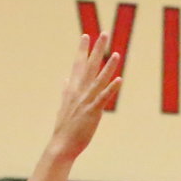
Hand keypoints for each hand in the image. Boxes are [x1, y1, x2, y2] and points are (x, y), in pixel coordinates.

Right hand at [49, 33, 122, 161]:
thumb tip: (65, 79)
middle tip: (104, 34)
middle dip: (97, 50)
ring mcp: (86, 101)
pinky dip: (111, 88)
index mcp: (73, 90)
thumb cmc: (64, 129)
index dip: (82, 50)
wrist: (61, 146)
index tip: (86, 36)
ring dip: (107, 66)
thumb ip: (66, 91)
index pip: (78, 65)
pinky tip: (119, 79)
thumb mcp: (63, 106)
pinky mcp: (92, 112)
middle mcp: (79, 92)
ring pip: (98, 80)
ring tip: (116, 53)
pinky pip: (103, 97)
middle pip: (89, 66)